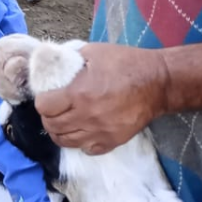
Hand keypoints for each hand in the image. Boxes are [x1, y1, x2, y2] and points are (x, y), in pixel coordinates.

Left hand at [34, 43, 169, 154]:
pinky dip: (81, 142)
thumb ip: (70, 59)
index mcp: (79, 93)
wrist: (159, 82)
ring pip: (65, 141)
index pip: (44, 107)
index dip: (42, 101)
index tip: (47, 97)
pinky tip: (83, 131)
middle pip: (52, 126)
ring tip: (64, 121)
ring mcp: (100, 132)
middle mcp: (87, 116)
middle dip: (48, 116)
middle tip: (54, 109)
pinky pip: (86, 150)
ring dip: (60, 131)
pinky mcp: (112, 141)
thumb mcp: (95, 52)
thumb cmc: (127, 63)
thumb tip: (53, 65)